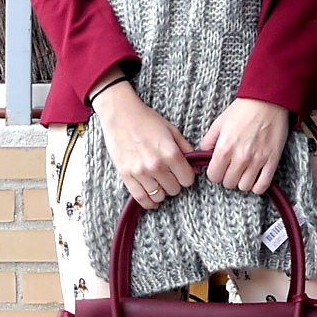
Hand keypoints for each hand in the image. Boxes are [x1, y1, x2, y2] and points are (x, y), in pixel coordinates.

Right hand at [92, 78, 195, 210]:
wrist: (120, 114)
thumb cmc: (147, 120)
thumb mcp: (172, 131)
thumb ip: (186, 149)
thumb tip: (195, 168)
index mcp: (170, 153)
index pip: (187, 180)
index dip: (187, 177)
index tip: (183, 173)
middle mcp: (156, 165)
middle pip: (174, 189)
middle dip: (175, 183)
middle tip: (170, 175)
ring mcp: (140, 172)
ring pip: (159, 196)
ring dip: (162, 192)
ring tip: (160, 183)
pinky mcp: (126, 175)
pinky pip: (140, 198)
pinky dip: (149, 202)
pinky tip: (153, 200)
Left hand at [199, 98, 290, 193]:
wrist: (268, 101)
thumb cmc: (243, 110)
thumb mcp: (219, 123)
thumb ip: (208, 141)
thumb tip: (204, 156)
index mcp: (225, 148)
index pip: (214, 176)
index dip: (215, 173)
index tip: (219, 168)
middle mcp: (240, 157)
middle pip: (229, 183)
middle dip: (228, 177)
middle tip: (231, 168)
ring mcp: (258, 160)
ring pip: (244, 187)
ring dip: (242, 181)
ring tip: (243, 172)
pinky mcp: (272, 160)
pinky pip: (263, 185)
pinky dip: (257, 186)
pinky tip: (255, 179)